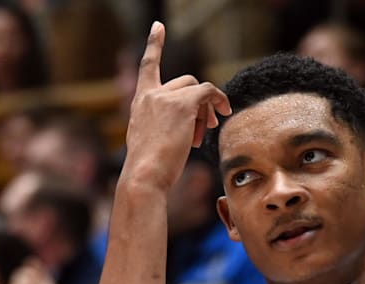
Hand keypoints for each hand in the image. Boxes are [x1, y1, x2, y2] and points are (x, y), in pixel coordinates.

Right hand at [121, 22, 231, 192]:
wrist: (144, 176)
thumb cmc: (148, 169)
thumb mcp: (150, 141)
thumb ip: (164, 125)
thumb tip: (191, 125)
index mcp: (139, 103)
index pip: (147, 67)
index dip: (154, 45)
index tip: (157, 26)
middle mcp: (150, 95)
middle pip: (184, 82)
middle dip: (198, 103)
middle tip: (205, 127)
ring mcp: (165, 97)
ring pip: (197, 90)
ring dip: (206, 109)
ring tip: (205, 132)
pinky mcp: (182, 104)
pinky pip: (208, 92)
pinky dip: (219, 100)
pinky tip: (224, 112)